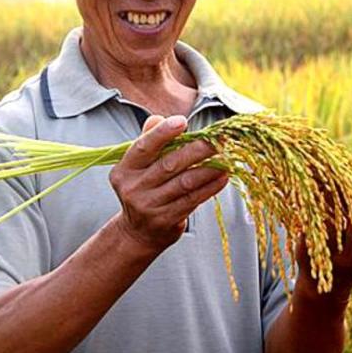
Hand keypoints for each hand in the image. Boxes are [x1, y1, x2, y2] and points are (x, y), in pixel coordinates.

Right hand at [109, 114, 227, 252]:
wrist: (138, 233)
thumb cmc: (143, 190)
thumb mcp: (137, 167)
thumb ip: (147, 140)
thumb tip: (159, 119)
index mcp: (125, 170)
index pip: (143, 147)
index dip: (162, 133)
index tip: (182, 121)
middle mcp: (134, 188)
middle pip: (169, 164)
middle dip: (196, 149)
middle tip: (218, 138)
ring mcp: (149, 206)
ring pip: (184, 183)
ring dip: (209, 169)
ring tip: (226, 157)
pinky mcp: (166, 220)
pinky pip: (192, 200)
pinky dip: (210, 187)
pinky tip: (222, 176)